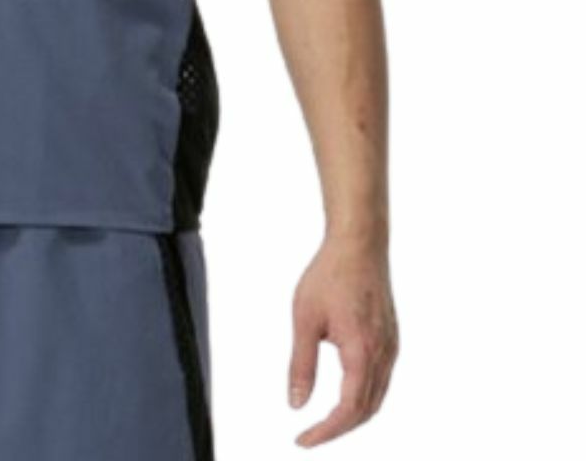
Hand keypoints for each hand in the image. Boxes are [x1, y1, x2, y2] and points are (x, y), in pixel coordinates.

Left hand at [288, 234, 397, 446]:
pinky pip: (381, 379)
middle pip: (366, 410)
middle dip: (338, 429)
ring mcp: (391, 347)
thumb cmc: (329, 276)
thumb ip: (301, 364)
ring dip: (352, 415)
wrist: (359, 245)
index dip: (326, 431)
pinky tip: (345, 393)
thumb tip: (295, 404)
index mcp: (362, 353)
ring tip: (324, 422)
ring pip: (377, 397)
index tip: (302, 440)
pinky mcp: (391, 338)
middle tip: (310, 436)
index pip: (348, 410)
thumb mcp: (305, 319)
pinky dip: (363, 396)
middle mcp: (384, 355)